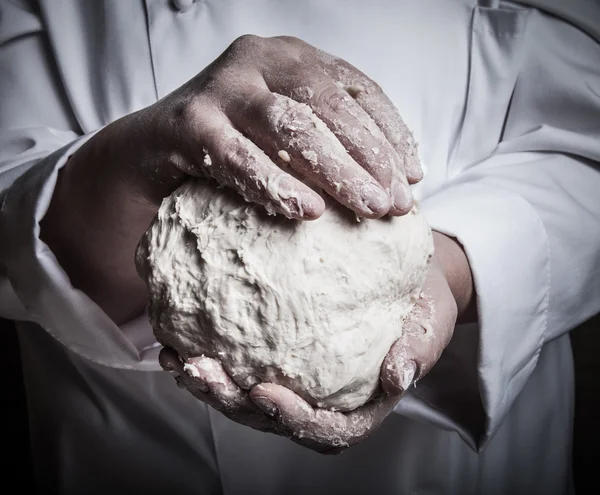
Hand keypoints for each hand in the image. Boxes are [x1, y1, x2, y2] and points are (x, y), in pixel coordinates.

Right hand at [108, 35, 421, 216]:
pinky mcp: (188, 121)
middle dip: (368, 156)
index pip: (354, 89)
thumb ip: (330, 141)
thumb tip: (394, 182)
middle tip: (395, 204)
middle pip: (326, 105)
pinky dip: (274, 184)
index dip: (389, 132)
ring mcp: (221, 86)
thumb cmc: (232, 142)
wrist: (153, 147)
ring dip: (334, 171)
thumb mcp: (285, 132)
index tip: (413, 176)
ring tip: (367, 209)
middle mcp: (258, 59)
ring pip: (289, 126)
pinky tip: (307, 211)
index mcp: (291, 57)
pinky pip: (238, 157)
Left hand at [160, 254, 458, 454]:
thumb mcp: (432, 323)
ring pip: (245, 398)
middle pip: (271, 418)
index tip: (265, 393)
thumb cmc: (422, 306)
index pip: (325, 430)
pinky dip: (210, 356)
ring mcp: (295, 381)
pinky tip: (182, 336)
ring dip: (208, 385)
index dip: (292, 420)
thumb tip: (399, 375)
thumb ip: (419, 348)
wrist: (408, 282)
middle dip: (231, 403)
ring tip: (177, 358)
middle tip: (198, 372)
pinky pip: (240, 365)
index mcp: (359, 406)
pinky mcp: (277, 356)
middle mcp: (321, 401)